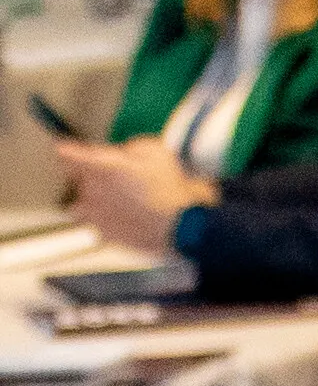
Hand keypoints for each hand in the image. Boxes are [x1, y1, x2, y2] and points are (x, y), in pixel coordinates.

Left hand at [61, 136, 213, 252]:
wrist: (185, 226)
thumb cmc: (173, 188)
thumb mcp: (156, 152)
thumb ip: (131, 150)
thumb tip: (123, 155)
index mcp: (102, 165)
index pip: (70, 154)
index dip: (68, 152)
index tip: (63, 150)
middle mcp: (93, 189)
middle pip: (76, 179)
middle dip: (89, 177)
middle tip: (113, 179)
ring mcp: (98, 215)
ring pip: (82, 205)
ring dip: (92, 201)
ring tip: (113, 203)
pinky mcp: (107, 236)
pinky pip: (97, 225)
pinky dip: (105, 222)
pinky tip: (123, 220)